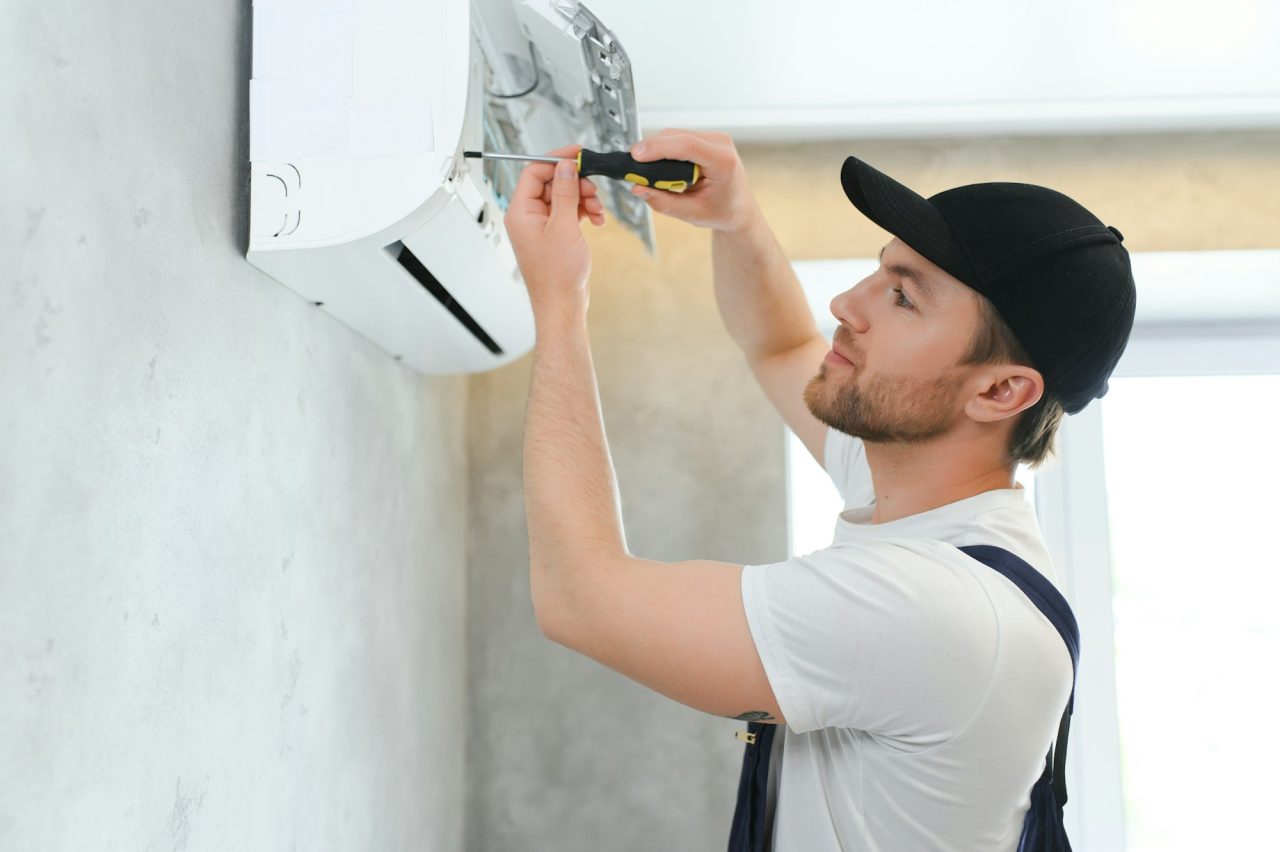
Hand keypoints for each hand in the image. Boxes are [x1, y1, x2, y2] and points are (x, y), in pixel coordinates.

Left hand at [504, 144, 606, 320]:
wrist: (562, 304)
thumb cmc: (556, 276)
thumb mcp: (564, 226)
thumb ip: (566, 193)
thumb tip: (566, 167)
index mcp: (520, 212)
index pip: (534, 172)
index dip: (555, 160)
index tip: (577, 155)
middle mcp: (528, 217)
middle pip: (551, 183)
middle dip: (575, 183)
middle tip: (593, 190)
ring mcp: (542, 226)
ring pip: (563, 197)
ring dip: (583, 198)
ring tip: (597, 210)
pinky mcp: (555, 235)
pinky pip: (569, 212)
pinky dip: (583, 212)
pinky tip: (596, 220)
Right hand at [628, 129, 759, 233]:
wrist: (739, 209)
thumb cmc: (721, 212)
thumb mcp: (692, 214)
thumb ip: (663, 202)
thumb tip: (637, 188)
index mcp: (724, 162)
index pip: (687, 146)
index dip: (659, 148)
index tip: (636, 155)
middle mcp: (721, 144)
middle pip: (676, 137)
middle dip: (651, 149)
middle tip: (632, 169)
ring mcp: (714, 138)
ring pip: (674, 134)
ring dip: (656, 149)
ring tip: (645, 171)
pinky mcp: (705, 138)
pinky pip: (678, 137)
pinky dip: (663, 149)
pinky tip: (657, 165)